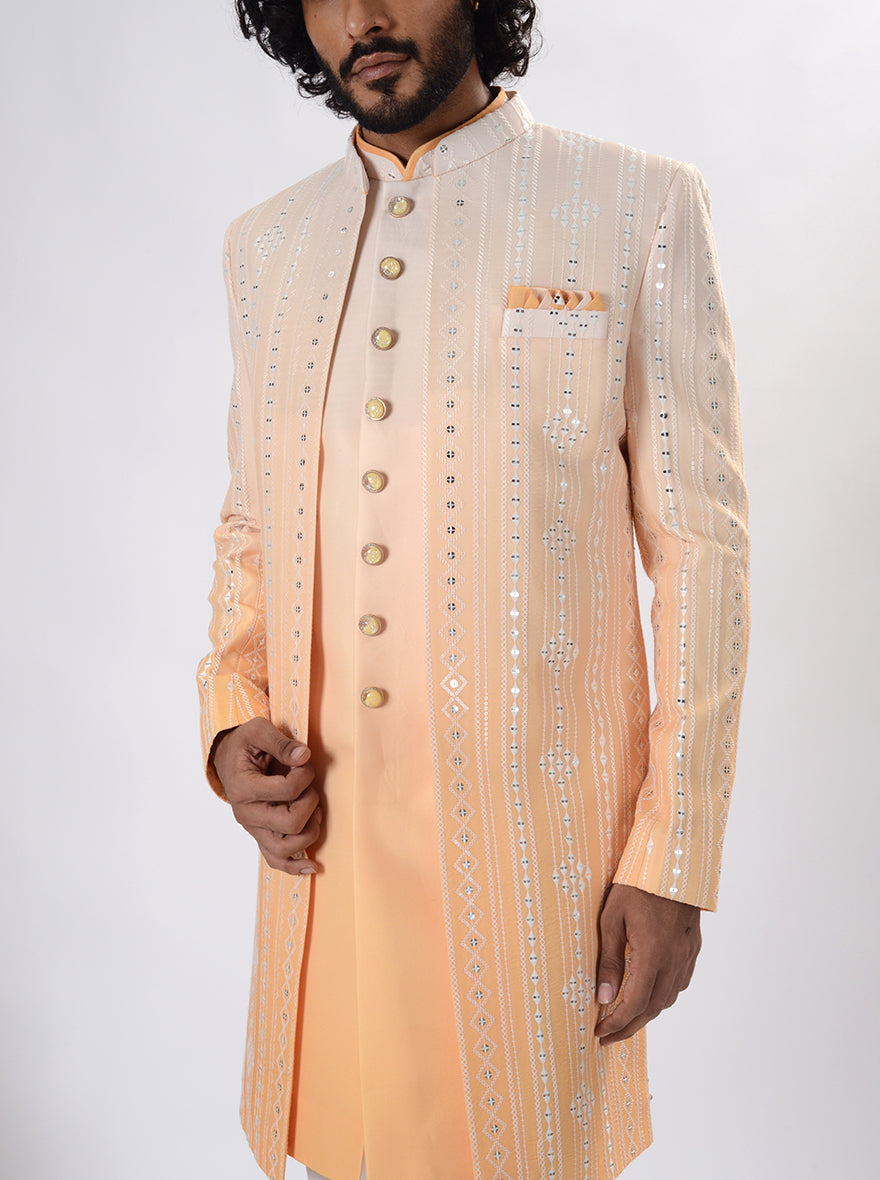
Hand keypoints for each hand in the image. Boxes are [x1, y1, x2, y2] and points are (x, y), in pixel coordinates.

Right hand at [212, 717, 320, 874]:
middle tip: (309, 786)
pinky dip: (295, 867)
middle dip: (310, 802)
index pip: (288, 791)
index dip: (305, 774)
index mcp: (243, 787)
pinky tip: (312, 867)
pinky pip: (275, 859)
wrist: (229, 758)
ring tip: (314, 811)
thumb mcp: (258, 730)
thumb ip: (281, 742)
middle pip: (290, 823)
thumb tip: (303, 756)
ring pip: (285, 848)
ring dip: (309, 830)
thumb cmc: (245, 744)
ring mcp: (253, 828)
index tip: (302, 762)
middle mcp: (245, 813)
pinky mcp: (261, 835)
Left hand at [594, 883, 700, 1045]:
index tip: (599, 1031)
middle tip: (608, 1036)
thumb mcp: (612, 918)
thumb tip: (603, 996)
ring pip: (667, 999)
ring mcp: (686, 956)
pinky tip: (648, 994)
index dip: (616, 1023)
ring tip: (624, 1019)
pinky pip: (678, 984)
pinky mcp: (692, 949)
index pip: (634, 1004)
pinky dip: (661, 997)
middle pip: (652, 1008)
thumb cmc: (637, 885)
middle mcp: (674, 961)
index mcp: (652, 955)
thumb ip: (608, 959)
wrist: (673, 862)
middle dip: (628, 1027)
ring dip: (645, 1014)